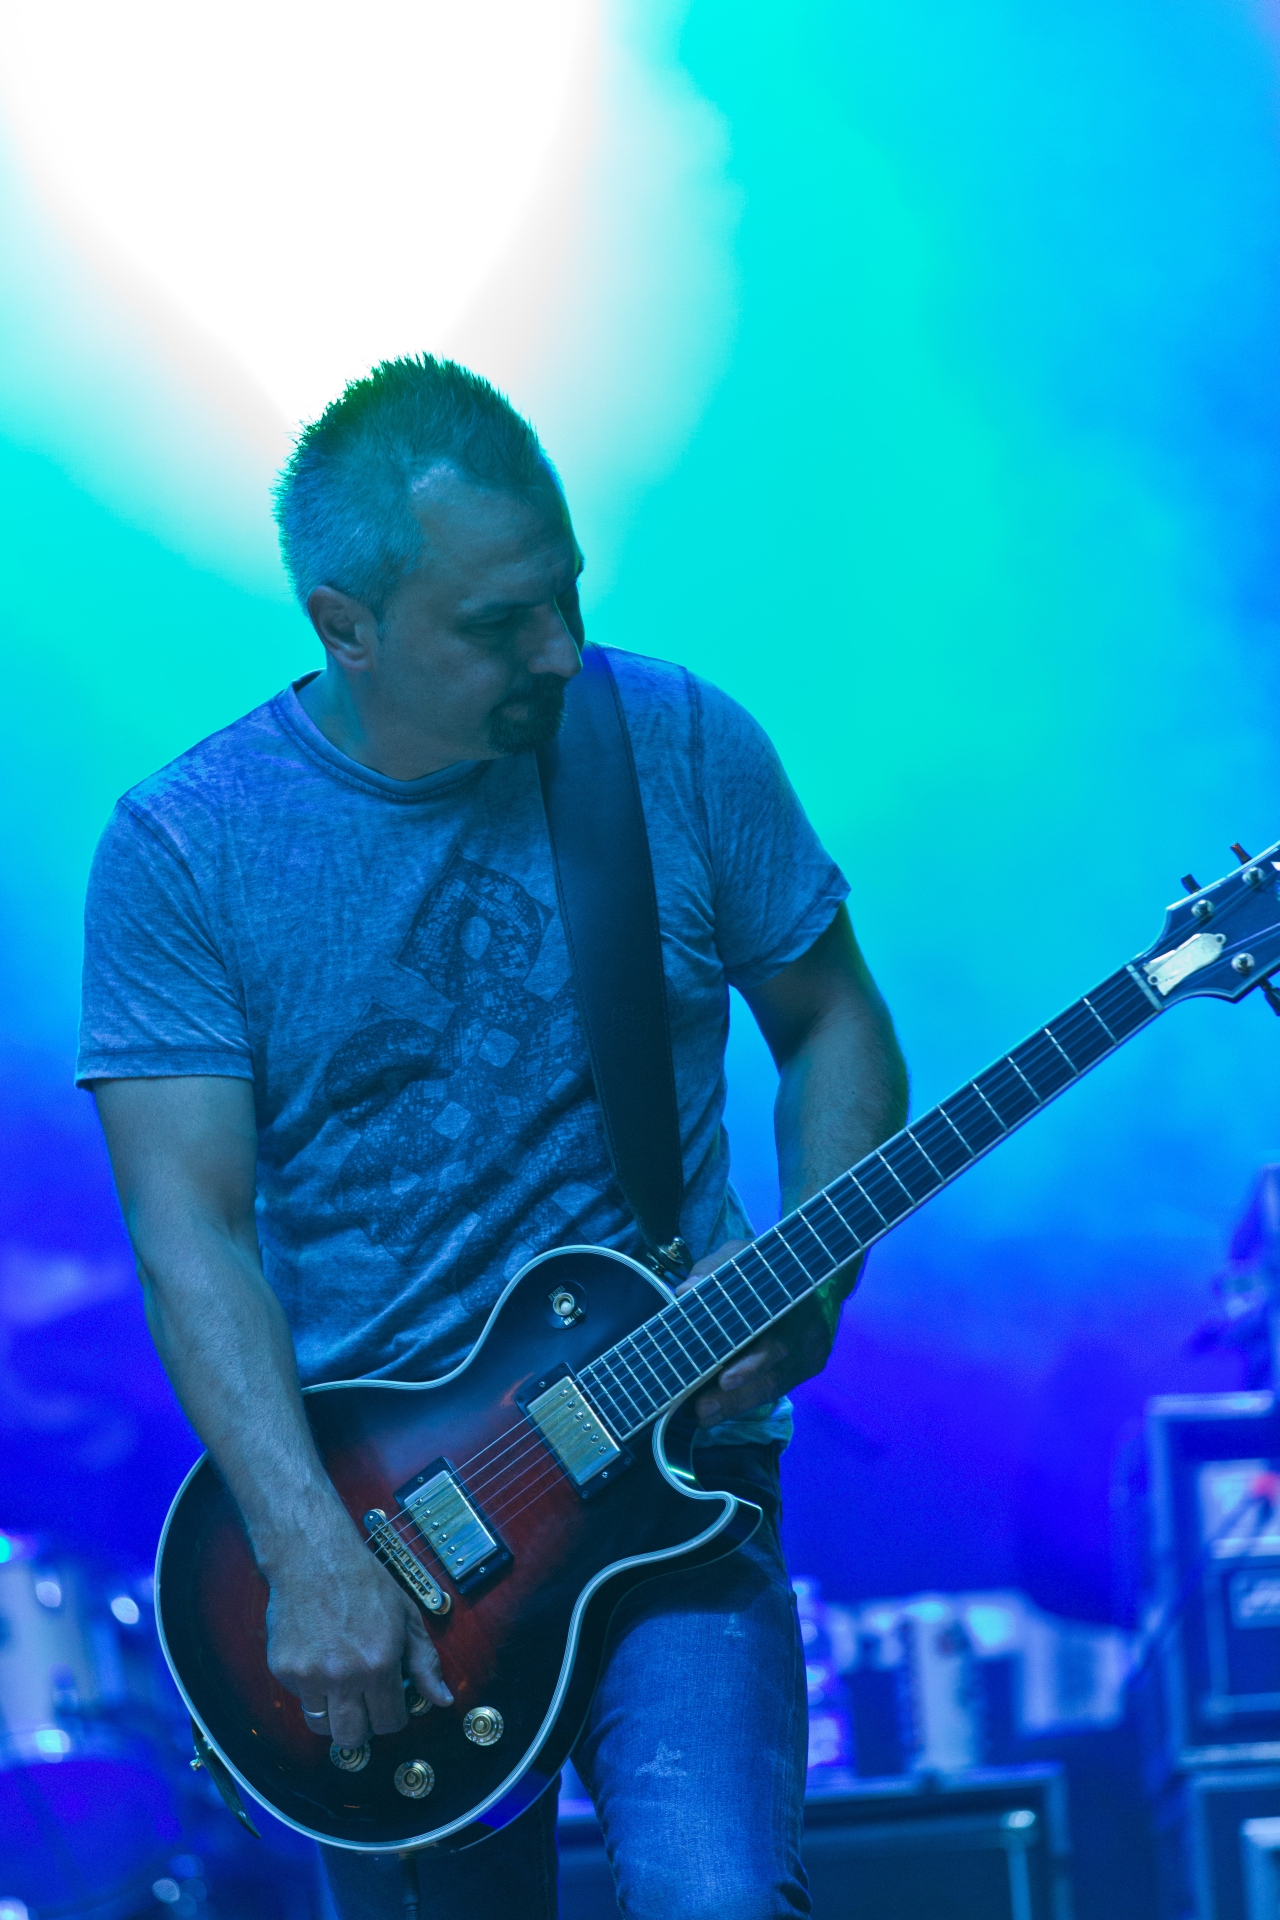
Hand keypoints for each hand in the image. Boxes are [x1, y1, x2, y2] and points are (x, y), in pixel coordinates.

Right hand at [263, 1518, 451, 1747]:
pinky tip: (320, 1661)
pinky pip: (300, 1700)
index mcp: (379, 1664)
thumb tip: (443, 1699)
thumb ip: (425, 1663)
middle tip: (364, 1705)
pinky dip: (311, 1690)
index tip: (389, 1704)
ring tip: (341, 1688)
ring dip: (334, 1715)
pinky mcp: (284, 1670)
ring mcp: (310, 1676)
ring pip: (322, 1727)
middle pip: (352, 1738)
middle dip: (363, 1728)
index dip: (393, 1717)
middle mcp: (344, 1676)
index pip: (389, 1723)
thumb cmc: (364, 1582)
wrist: (314, 1557)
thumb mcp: (406, 1616)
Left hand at [680, 1239, 842, 1428]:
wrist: (809, 1274)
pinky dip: (748, 1400)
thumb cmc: (763, 1268)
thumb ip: (713, 1271)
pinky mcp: (810, 1365)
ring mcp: (812, 1349)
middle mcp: (808, 1326)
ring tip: (704, 1416)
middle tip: (703, 1410)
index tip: (724, 1381)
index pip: (773, 1334)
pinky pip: (778, 1388)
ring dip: (737, 1404)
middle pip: (774, 1370)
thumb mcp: (739, 1257)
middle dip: (737, 1395)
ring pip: (775, 1384)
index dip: (751, 1362)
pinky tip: (721, 1410)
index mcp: (792, 1296)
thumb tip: (686, 1292)